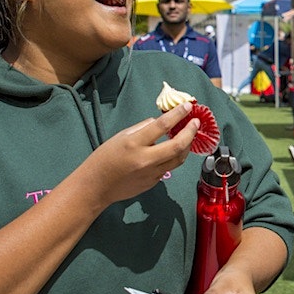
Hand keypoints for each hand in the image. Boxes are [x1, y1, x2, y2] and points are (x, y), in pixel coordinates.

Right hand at [68, 104, 197, 208]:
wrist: (96, 186)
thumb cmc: (104, 158)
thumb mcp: (120, 136)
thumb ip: (142, 128)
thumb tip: (159, 122)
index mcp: (134, 143)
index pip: (161, 125)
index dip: (178, 114)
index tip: (188, 106)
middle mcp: (145, 159)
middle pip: (177, 145)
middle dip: (190, 132)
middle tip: (196, 123)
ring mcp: (151, 173)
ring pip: (178, 159)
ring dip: (187, 146)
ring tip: (189, 136)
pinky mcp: (153, 183)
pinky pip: (168, 168)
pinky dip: (173, 157)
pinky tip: (172, 151)